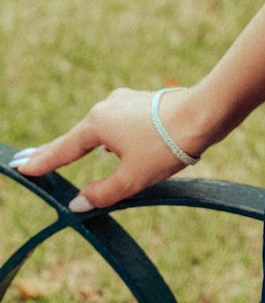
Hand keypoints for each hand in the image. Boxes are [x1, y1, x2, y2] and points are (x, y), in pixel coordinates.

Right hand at [9, 86, 206, 211]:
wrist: (203, 114)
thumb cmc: (165, 146)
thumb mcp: (131, 179)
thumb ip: (101, 194)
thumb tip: (76, 204)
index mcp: (97, 123)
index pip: (63, 149)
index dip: (42, 161)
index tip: (21, 166)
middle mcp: (107, 106)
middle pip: (78, 136)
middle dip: (58, 150)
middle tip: (34, 161)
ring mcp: (125, 101)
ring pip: (100, 129)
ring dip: (86, 144)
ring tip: (67, 154)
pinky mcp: (142, 102)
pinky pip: (117, 124)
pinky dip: (107, 138)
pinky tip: (111, 148)